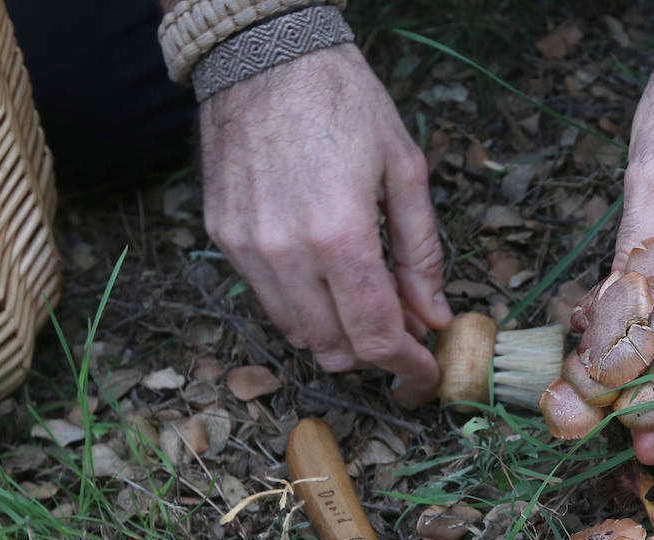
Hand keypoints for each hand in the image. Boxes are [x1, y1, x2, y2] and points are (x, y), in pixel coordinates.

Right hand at [199, 45, 451, 405]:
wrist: (264, 54)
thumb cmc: (342, 101)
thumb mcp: (405, 170)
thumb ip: (420, 253)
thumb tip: (432, 315)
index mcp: (340, 235)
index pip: (375, 336)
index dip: (407, 366)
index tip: (425, 372)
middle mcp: (286, 252)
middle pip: (335, 348)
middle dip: (376, 354)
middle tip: (404, 334)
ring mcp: (247, 247)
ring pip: (297, 333)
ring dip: (337, 335)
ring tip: (367, 305)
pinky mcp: (221, 237)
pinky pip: (267, 299)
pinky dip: (302, 306)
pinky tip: (325, 277)